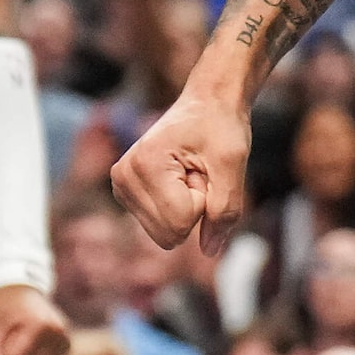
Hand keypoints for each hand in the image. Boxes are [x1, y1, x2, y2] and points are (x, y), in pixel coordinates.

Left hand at [0, 284, 67, 354]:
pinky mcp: (67, 345)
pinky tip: (34, 344)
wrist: (22, 290)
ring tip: (24, 337)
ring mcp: (66, 338)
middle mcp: (59, 332)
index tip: (7, 331)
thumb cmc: (4, 309)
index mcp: (40, 325)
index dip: (5, 350)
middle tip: (15, 332)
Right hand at [111, 82, 250, 255]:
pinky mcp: (126, 191)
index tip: (203, 169)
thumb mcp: (232, 165)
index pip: (180, 223)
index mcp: (144, 164)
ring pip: (164, 235)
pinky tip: (179, 178)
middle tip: (197, 172)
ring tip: (190, 173)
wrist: (208, 102)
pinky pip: (159, 226)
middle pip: (168, 235)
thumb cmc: (221, 125)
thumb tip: (210, 252)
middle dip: (194, 209)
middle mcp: (124, 176)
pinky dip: (177, 208)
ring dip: (186, 208)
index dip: (204, 201)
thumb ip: (224, 211)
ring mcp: (122, 184)